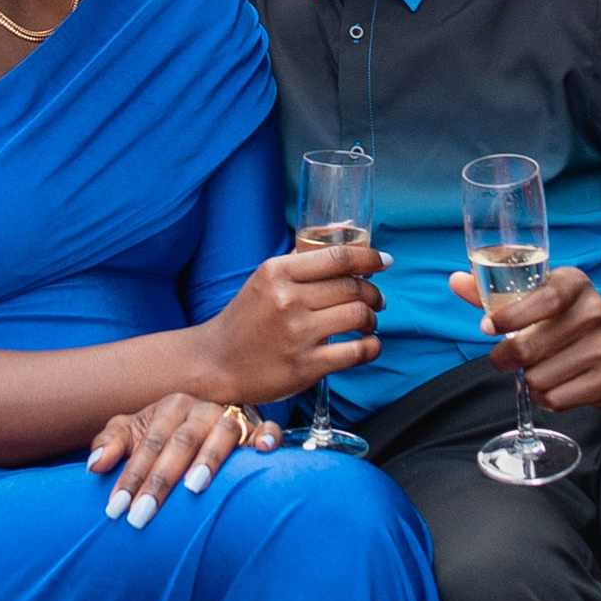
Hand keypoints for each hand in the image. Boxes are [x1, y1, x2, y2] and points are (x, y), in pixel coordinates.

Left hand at [85, 392, 281, 528]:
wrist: (202, 425)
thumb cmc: (163, 437)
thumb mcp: (133, 435)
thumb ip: (110, 445)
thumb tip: (95, 466)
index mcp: (171, 408)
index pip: (147, 444)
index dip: (130, 476)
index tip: (115, 510)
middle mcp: (202, 411)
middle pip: (180, 443)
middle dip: (159, 482)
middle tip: (141, 515)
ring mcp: (232, 418)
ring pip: (222, 435)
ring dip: (208, 459)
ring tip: (193, 487)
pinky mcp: (257, 428)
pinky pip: (267, 429)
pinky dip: (267, 437)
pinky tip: (262, 451)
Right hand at [201, 241, 383, 405]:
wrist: (216, 363)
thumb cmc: (245, 320)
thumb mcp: (265, 279)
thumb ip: (301, 259)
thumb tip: (344, 234)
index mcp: (277, 272)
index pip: (338, 257)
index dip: (370, 258)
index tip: (384, 262)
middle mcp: (288, 300)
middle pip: (353, 287)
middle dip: (374, 293)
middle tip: (376, 299)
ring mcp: (298, 334)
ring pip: (359, 316)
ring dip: (372, 319)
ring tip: (368, 322)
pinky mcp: (306, 366)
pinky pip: (357, 352)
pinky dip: (372, 347)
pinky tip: (367, 345)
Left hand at [448, 260, 600, 410]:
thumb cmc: (563, 317)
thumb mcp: (535, 296)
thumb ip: (495, 293)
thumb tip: (456, 280)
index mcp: (574, 284)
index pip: (544, 298)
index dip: (511, 316)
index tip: (487, 327)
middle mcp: (595, 312)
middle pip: (531, 347)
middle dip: (505, 357)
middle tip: (501, 358)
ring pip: (539, 378)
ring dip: (528, 379)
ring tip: (534, 369)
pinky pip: (557, 400)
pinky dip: (544, 397)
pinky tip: (550, 383)